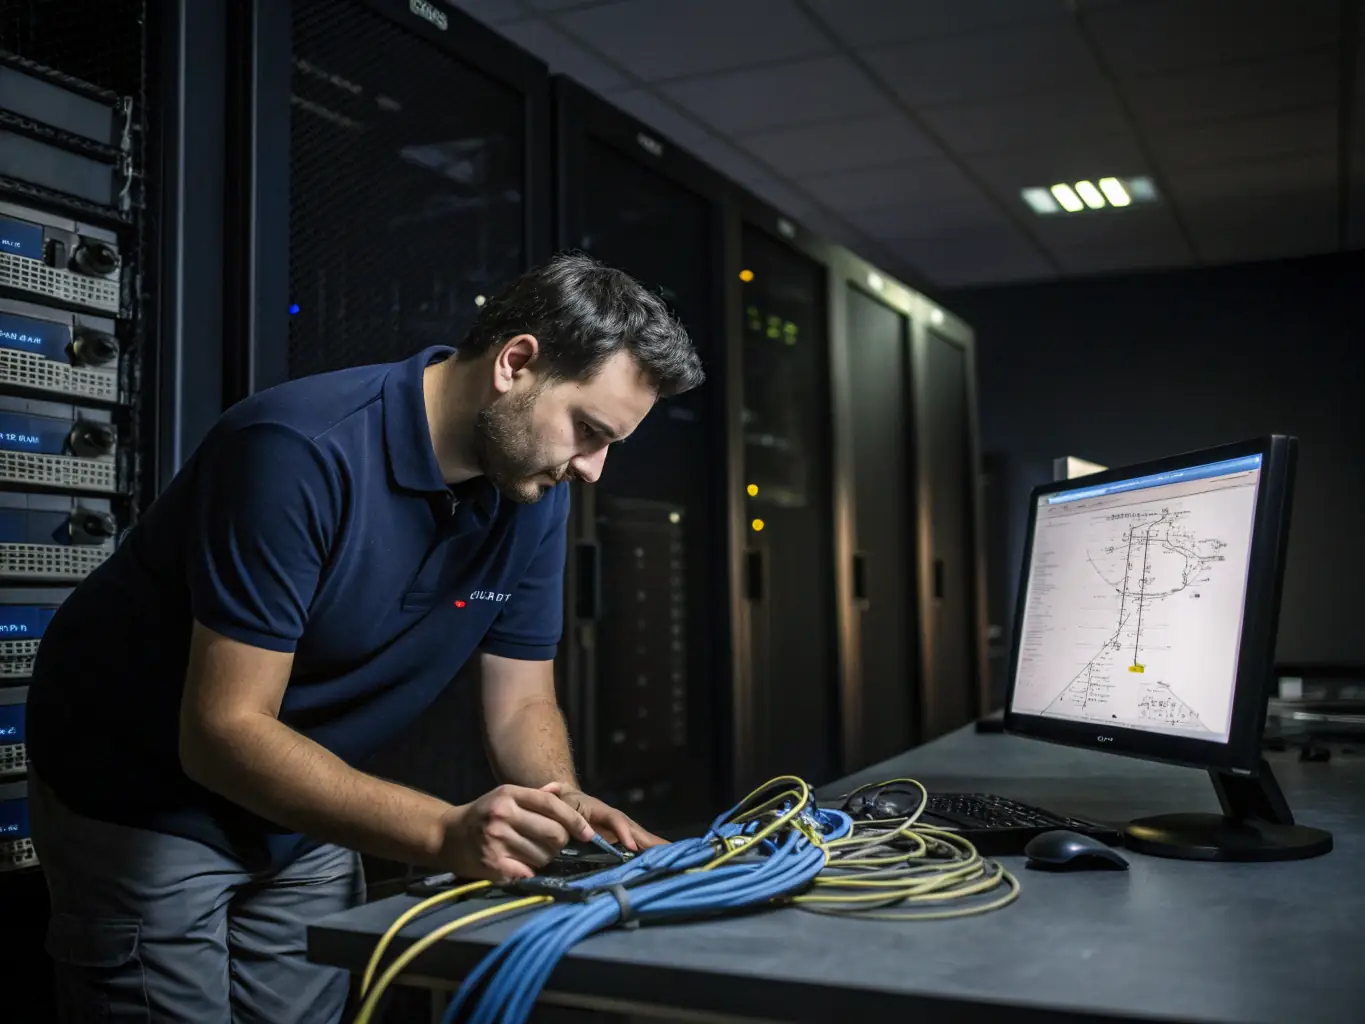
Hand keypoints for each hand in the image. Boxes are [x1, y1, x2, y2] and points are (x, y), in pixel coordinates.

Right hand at [440, 784, 593, 880]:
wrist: (447, 836)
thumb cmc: (483, 814)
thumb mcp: (506, 795)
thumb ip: (535, 795)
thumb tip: (561, 791)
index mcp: (509, 794)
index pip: (552, 805)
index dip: (574, 820)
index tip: (588, 833)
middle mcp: (503, 815)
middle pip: (554, 834)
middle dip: (560, 842)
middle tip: (552, 844)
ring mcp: (497, 840)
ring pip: (544, 856)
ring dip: (545, 858)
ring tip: (530, 852)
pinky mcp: (493, 864)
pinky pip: (528, 872)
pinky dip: (531, 871)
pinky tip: (521, 864)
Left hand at [542, 782, 666, 852]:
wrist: (566, 800)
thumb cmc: (561, 800)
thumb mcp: (556, 796)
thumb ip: (553, 794)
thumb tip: (550, 788)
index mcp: (599, 809)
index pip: (614, 819)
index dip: (623, 831)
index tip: (630, 844)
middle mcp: (612, 819)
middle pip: (634, 829)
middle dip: (649, 840)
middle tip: (666, 851)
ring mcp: (617, 829)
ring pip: (638, 837)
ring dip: (654, 846)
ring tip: (672, 856)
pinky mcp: (618, 840)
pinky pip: (635, 846)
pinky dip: (649, 852)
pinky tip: (662, 860)